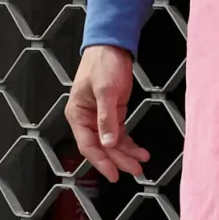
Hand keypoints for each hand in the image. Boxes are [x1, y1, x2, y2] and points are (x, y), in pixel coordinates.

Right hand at [65, 45, 149, 183]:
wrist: (112, 46)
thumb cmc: (102, 63)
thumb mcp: (105, 90)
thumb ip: (106, 118)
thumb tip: (108, 142)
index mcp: (77, 114)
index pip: (88, 145)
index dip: (101, 161)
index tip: (113, 173)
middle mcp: (87, 119)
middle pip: (102, 147)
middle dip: (118, 160)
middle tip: (134, 170)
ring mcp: (100, 118)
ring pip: (112, 143)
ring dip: (126, 154)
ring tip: (140, 163)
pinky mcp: (113, 114)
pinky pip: (120, 134)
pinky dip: (129, 144)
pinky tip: (139, 151)